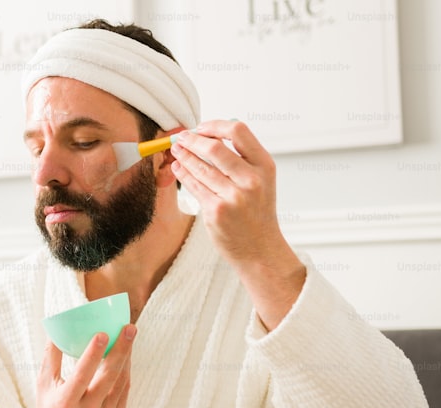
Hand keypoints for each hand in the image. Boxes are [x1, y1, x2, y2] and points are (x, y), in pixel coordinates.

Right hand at [13, 324, 135, 407]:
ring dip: (126, 358)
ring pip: (120, 382)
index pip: (82, 374)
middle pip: (109, 376)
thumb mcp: (43, 385)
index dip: (93, 354)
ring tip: (128, 336)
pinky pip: (123, 392)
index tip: (103, 333)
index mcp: (66, 402)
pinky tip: (126, 357)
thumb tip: (56, 330)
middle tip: (129, 328)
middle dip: (122, 350)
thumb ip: (51, 358)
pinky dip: (125, 373)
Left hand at [170, 120, 304, 329]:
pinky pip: (194, 186)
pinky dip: (183, 174)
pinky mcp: (216, 211)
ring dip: (184, 156)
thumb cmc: (257, 213)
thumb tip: (212, 135)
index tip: (202, 128)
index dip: (215, 126)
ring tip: (176, 150)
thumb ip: (243, 158)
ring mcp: (233, 196)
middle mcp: (251, 180)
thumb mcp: (262, 181)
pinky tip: (178, 168)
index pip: (239, 131)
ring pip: (200, 168)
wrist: (260, 249)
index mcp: (264, 166)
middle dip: (193, 140)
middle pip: (215, 147)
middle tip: (182, 137)